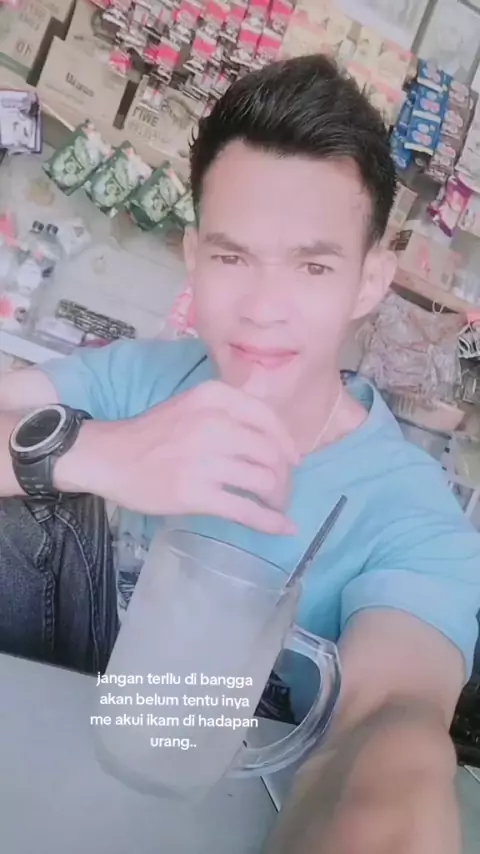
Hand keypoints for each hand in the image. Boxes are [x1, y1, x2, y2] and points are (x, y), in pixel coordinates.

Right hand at [61, 378, 298, 533]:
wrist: (109, 457)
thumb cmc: (152, 433)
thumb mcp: (193, 404)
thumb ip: (230, 410)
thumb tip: (277, 432)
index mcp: (214, 398)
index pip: (268, 419)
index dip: (288, 444)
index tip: (293, 461)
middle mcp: (214, 424)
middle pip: (272, 453)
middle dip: (285, 477)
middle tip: (280, 491)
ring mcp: (205, 460)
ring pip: (265, 481)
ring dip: (279, 499)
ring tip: (275, 507)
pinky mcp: (196, 494)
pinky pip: (246, 510)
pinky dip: (270, 522)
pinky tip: (281, 528)